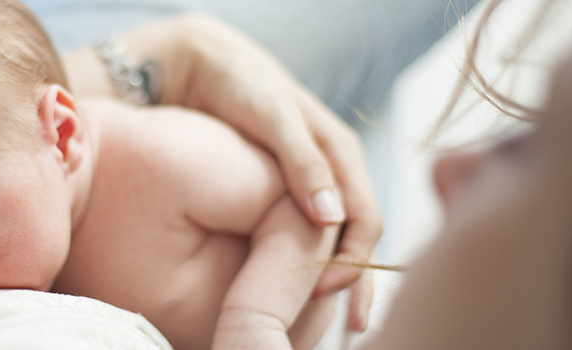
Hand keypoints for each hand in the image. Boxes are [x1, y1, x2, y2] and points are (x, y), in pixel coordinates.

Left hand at [156, 14, 381, 331]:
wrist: (207, 68)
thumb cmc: (240, 88)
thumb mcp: (272, 118)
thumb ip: (302, 161)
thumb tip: (332, 217)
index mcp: (340, 153)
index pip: (364, 219)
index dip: (353, 260)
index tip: (329, 294)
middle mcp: (334, 171)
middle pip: (357, 238)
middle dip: (355, 284)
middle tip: (348, 329)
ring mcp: (313, 182)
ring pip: (336, 240)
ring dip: (335, 280)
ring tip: (330, 326)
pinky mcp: (290, 191)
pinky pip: (309, 234)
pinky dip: (310, 264)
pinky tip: (299, 294)